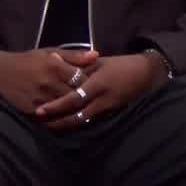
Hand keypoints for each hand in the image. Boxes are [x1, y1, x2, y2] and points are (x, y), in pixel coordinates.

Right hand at [0, 47, 96, 116]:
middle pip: (75, 96)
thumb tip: (97, 55)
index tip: (95, 85)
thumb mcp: (50, 53)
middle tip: (93, 101)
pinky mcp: (31, 110)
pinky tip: (66, 118)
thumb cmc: (28, 60)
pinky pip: (51, 118)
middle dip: (85, 99)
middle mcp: (48, 83)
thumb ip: (74, 56)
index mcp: (54, 66)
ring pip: (65, 110)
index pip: (81, 79)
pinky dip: (60, 119)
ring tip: (84, 112)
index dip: (90, 84)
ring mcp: (39, 98)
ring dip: (74, 111)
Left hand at [35, 53, 165, 131]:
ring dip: (66, 125)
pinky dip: (77, 123)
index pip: (73, 99)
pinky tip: (66, 123)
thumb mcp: (99, 61)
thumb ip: (78, 64)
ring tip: (49, 126)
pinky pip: (91, 120)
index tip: (40, 110)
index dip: (56, 106)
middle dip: (57, 122)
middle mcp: (102, 100)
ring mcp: (107, 109)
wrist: (146, 74)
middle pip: (76, 117)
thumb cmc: (120, 64)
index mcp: (98, 84)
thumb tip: (54, 59)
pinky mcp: (111, 113)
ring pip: (83, 122)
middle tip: (39, 123)